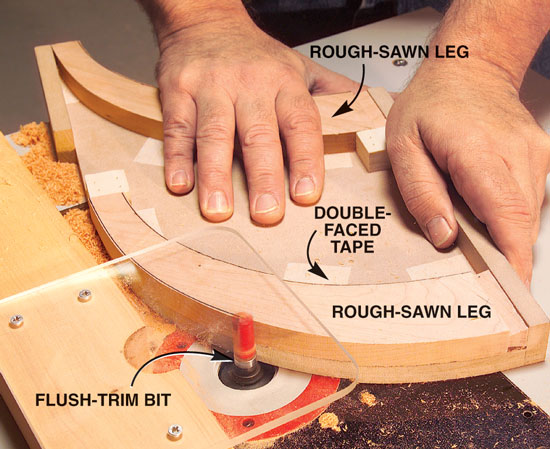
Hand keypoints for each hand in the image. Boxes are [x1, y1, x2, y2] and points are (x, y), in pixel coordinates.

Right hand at [156, 13, 357, 223]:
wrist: (206, 20)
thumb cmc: (256, 55)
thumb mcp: (300, 66)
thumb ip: (331, 94)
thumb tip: (372, 115)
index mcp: (284, 82)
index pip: (301, 122)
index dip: (306, 159)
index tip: (306, 194)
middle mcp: (249, 84)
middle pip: (258, 134)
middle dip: (263, 177)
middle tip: (266, 213)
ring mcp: (211, 87)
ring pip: (215, 134)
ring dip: (215, 175)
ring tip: (218, 210)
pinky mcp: (178, 90)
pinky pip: (178, 127)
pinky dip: (178, 157)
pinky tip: (181, 184)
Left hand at [386, 60, 549, 283]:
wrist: (469, 68)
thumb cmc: (430, 104)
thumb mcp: (403, 147)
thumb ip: (422, 193)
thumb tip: (445, 237)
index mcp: (479, 152)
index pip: (507, 215)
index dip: (514, 258)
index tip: (513, 288)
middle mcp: (518, 154)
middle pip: (521, 223)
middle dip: (503, 254)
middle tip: (478, 272)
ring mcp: (535, 154)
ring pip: (526, 215)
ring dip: (501, 231)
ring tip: (470, 227)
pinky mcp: (539, 158)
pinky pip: (526, 201)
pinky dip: (504, 214)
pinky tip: (480, 204)